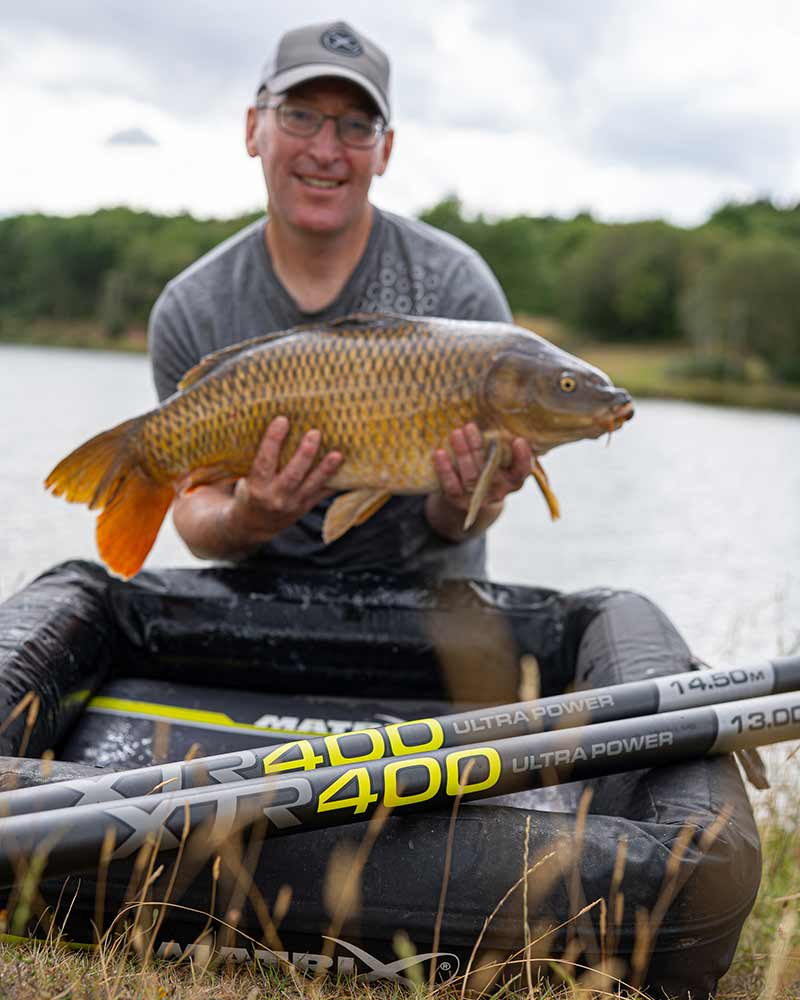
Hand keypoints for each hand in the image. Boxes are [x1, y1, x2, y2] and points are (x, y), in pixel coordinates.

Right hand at [230, 415, 342, 543]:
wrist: (255, 524)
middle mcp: (276, 496)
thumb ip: (259, 457)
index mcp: (256, 486)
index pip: (264, 461)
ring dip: (326, 469)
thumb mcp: (247, 476)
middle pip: (293, 474)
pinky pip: (324, 493)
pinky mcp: (306, 506)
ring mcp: (293, 503)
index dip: (273, 440)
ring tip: (337, 454)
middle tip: (315, 432)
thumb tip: (276, 421)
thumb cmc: (251, 489)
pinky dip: (336, 481)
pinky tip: (348, 469)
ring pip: (312, 485)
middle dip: (305, 454)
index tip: (282, 420)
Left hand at [432, 423, 531, 515]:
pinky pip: (452, 486)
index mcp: (514, 479)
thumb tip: (498, 415)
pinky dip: (445, 470)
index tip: (518, 440)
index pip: (522, 470)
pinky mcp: (460, 501)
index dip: (522, 457)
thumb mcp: (501, 458)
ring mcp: (479, 498)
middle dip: (478, 446)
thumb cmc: (490, 468)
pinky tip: (440, 453)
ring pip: (471, 476)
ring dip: (462, 453)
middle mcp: (499, 490)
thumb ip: (503, 444)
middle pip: (490, 469)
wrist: (473, 497)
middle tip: (469, 426)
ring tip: (456, 433)